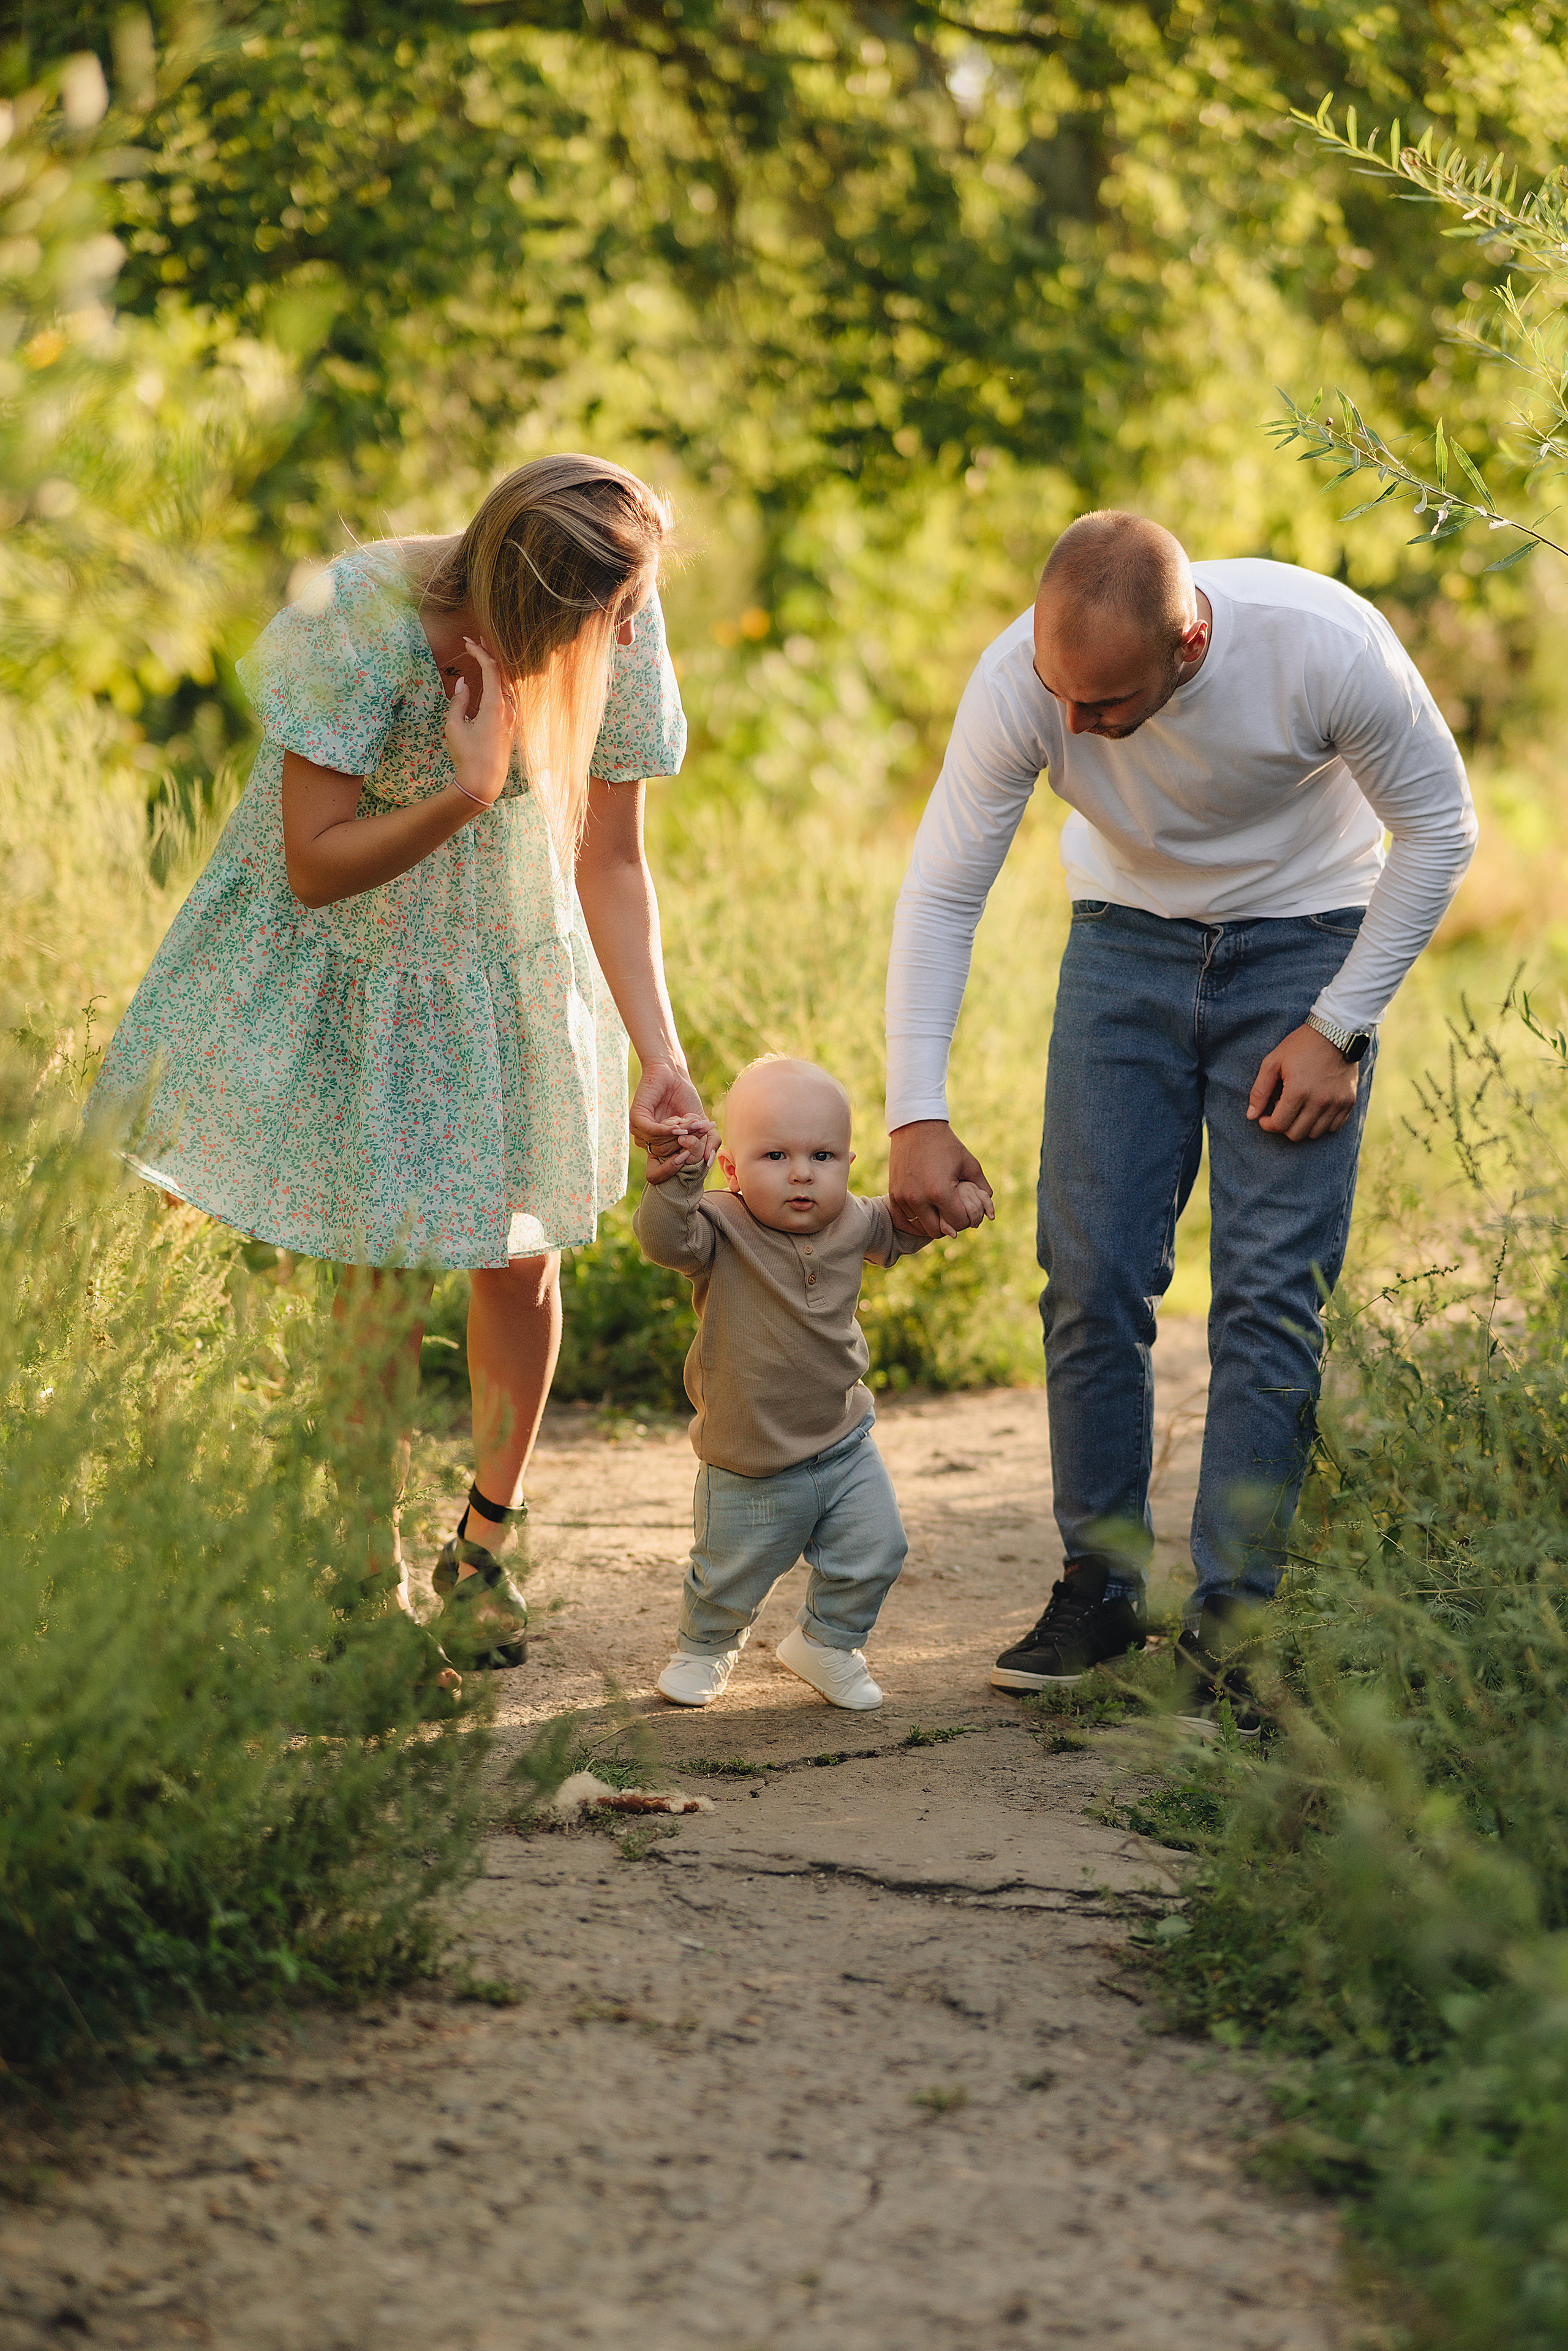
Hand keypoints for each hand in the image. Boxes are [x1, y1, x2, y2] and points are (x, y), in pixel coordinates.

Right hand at [444, 636, 517, 808]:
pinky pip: (507, 698)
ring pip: (506, 685)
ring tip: (484, 657)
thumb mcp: (454, 727)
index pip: (491, 669)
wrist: (484, 783)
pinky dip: (499, 684)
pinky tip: (492, 682)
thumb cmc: (467, 756)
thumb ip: (458, 701)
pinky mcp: (511, 727)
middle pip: (501, 673)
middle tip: (477, 641)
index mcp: (495, 706)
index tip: (467, 642)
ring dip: (495, 670)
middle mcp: (508, 709)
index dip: (479, 652)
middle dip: (489, 655)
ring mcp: (513, 718)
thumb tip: (462, 683)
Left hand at [631, 1063, 717, 1169]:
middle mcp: (647, 1142)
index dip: (682, 1162)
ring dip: (680, 1133)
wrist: (674, 1075)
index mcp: (660, 1147)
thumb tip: (709, 1163)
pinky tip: (678, 1125)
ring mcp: (639, 1131)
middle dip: (686, 1141)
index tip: (697, 1149)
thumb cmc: (686, 1099)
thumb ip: (708, 1142)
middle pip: (667, 1154)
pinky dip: (667, 1130)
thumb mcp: (701, 1124)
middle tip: (699, 1125)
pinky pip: (652, 1132)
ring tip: (691, 1120)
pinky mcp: (636, 1118)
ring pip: (660, 1144)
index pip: (666, 1168)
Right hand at [888, 1120, 993, 1239]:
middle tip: (953, 1211)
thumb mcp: (971, 1164)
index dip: (967, 1219)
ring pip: (920, 1228)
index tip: (967, 1208)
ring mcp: (903, 1198)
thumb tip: (988, 1214)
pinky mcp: (893, 1194)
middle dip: (950, 1225)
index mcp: (940, 1192)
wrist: (917, 1127)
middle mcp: (918, 1199)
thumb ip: (982, 1190)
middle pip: (938, 1232)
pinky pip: (903, 1221)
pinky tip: (924, 1213)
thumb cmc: (947, 1145)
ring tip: (939, 1210)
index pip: (958, 1223)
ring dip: (932, 1223)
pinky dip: (914, 1221)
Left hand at [1247, 1024, 1360, 1140]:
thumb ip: (1259, 1091)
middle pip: (1296, 1134)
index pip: (1279, 1125)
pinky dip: (1322, 1123)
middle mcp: (1319, 1101)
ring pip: (1315, 1133)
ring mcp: (1337, 1103)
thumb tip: (1251, 1116)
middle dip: (1283, 1126)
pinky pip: (1333, 1127)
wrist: (1335, 1032)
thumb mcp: (1273, 1062)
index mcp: (1298, 1091)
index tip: (1265, 1117)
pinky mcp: (1349, 1101)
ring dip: (1302, 1125)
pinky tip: (1315, 1108)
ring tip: (1299, 1107)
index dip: (1267, 1124)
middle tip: (1282, 1110)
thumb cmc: (1300, 1046)